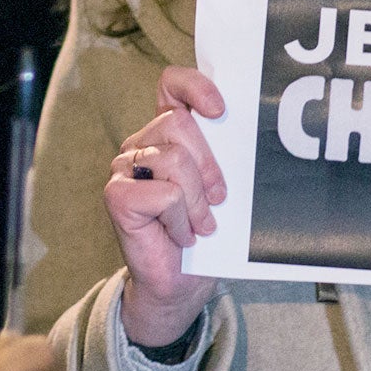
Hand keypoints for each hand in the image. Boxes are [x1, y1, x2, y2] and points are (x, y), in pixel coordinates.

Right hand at [106, 67, 226, 347]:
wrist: (179, 285)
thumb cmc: (203, 234)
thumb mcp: (220, 187)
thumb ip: (223, 155)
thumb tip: (252, 131)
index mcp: (166, 134)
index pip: (172, 86)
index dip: (194, 86)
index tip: (219, 110)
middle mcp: (142, 144)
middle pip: (179, 124)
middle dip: (209, 164)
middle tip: (218, 199)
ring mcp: (124, 168)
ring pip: (175, 160)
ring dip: (198, 201)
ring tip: (200, 225)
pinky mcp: (117, 195)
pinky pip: (165, 194)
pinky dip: (181, 220)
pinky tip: (180, 236)